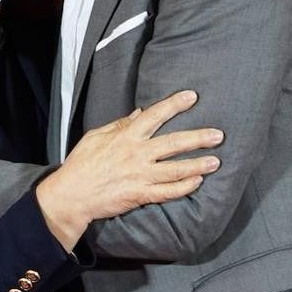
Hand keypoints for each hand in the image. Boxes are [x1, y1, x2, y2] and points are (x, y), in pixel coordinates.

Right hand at [36, 90, 222, 249]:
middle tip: (218, 135)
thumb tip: (139, 113)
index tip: (192, 96)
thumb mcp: (97, 136)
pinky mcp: (140, 194)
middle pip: (173, 143)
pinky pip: (167, 192)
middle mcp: (137, 153)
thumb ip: (120, 124)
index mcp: (126, 136)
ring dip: (198, 164)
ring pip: (175, 169)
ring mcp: (140, 175)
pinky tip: (197, 182)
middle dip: (198, 137)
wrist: (72, 195)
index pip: (154, 115)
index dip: (174, 104)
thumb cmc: (82, 164)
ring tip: (216, 161)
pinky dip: (184, 187)